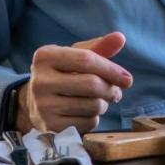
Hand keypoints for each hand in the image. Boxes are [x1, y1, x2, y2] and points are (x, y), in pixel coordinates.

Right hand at [17, 32, 132, 133]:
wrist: (36, 103)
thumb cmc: (63, 74)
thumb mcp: (76, 56)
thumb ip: (99, 47)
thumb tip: (120, 38)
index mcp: (45, 57)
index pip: (86, 60)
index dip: (112, 70)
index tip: (128, 79)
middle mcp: (40, 81)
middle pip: (92, 85)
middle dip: (111, 89)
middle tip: (116, 92)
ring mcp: (43, 106)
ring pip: (93, 105)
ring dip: (104, 104)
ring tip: (98, 101)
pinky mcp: (50, 127)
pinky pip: (88, 123)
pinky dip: (94, 118)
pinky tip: (86, 113)